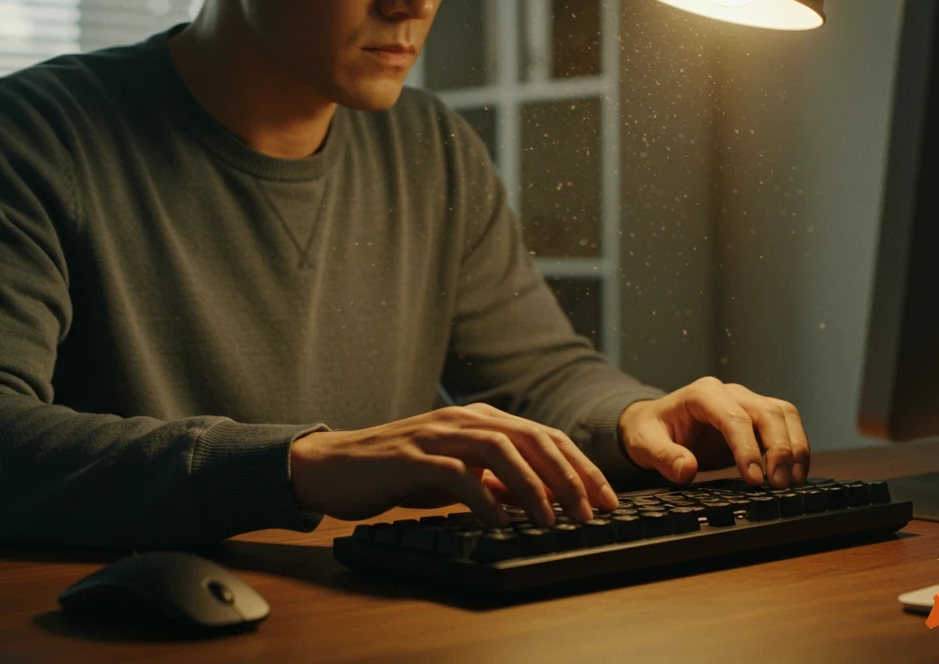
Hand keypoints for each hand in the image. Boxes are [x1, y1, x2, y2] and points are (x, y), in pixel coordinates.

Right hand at [289, 403, 620, 527]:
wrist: (333, 466)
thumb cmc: (394, 472)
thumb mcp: (453, 475)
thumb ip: (490, 480)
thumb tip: (531, 497)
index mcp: (477, 418)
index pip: (543, 435)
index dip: (579, 466)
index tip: (605, 498)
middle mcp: (461, 418)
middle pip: (531, 438)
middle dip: (569, 475)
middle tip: (591, 511)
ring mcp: (436, 434)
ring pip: (500, 450)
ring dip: (533, 486)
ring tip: (553, 519)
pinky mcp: (410, 457)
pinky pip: (456, 473)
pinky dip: (483, 496)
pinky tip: (499, 520)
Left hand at [617, 376, 810, 488]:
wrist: (655, 424)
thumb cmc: (650, 432)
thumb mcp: (645, 445)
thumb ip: (663, 456)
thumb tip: (687, 470)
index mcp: (702, 394)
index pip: (734, 417)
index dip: (748, 448)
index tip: (755, 479)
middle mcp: (730, 392)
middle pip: (767, 412)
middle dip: (779, 449)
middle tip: (780, 485)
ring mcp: (746, 402)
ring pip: (784, 415)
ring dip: (794, 447)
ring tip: (792, 482)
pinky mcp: (757, 418)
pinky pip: (786, 425)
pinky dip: (796, 447)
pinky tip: (795, 474)